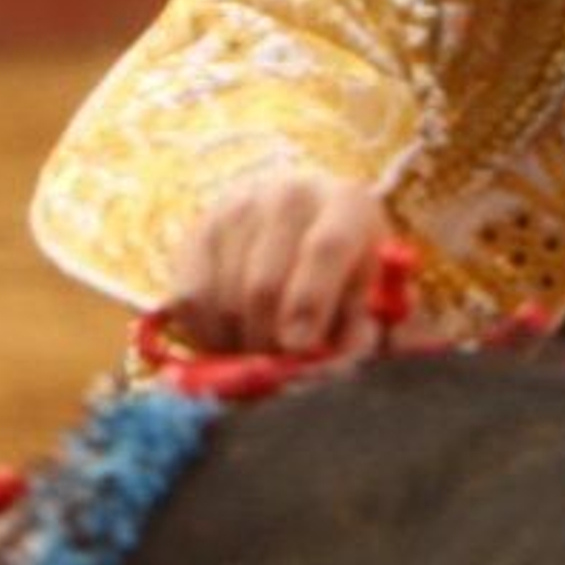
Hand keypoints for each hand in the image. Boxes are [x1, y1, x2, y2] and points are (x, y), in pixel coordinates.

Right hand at [171, 173, 390, 355]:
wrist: (304, 219)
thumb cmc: (349, 266)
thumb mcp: (375, 290)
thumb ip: (366, 327)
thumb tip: (336, 360)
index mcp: (344, 204)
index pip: (325, 249)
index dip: (311, 302)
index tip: (300, 346)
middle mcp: (286, 196)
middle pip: (263, 285)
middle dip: (271, 341)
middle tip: (282, 367)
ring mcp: (234, 210)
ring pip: (223, 301)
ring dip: (239, 343)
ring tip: (263, 351)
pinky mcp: (196, 232)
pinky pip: (189, 301)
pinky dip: (206, 334)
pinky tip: (232, 337)